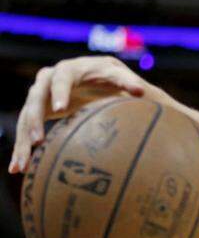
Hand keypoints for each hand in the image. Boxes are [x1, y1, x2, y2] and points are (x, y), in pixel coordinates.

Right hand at [9, 55, 147, 173]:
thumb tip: (141, 91)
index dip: (59, 92)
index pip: (62, 77)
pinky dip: (22, 148)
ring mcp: (41, 95)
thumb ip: (129, 83)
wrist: (99, 81)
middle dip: (35, 118)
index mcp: (72, 69)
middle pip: (36, 96)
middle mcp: (50, 78)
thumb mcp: (121, 78)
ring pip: (26, 115)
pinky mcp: (38, 110)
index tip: (60, 108)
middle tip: (38, 140)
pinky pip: (26, 129)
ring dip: (24, 138)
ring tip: (22, 162)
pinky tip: (18, 168)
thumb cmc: (113, 79)